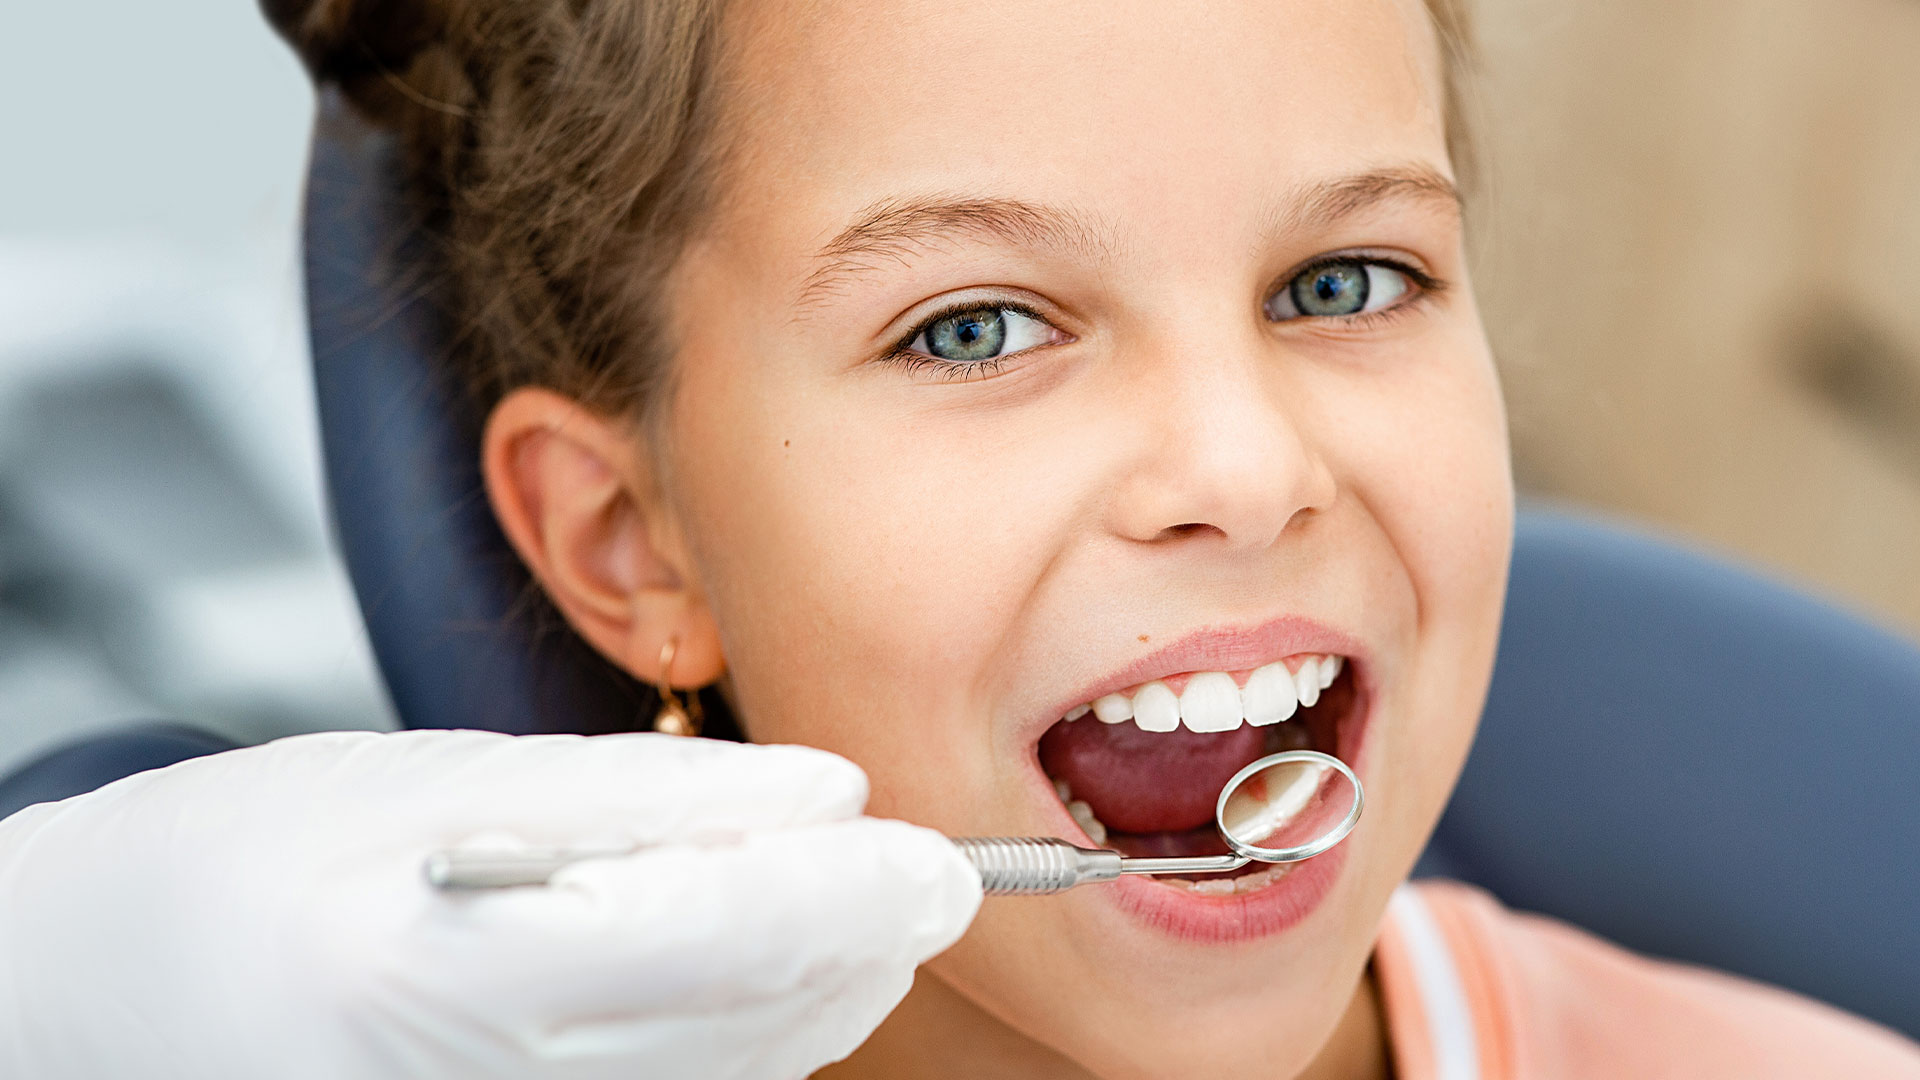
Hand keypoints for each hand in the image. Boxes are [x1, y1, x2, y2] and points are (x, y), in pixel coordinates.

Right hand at [0, 729, 980, 1078]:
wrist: (101, 1007)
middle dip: (865, 949)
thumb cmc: (238, 870)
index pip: (714, 941)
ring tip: (851, 900)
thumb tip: (823, 795)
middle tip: (924, 865)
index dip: (850, 901)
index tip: (942, 858)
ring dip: (825, 992)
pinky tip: (761, 965)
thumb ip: (640, 798)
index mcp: (438, 973)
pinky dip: (756, 1037)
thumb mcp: (429, 785)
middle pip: (751, 1030)